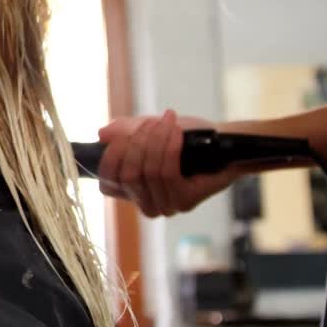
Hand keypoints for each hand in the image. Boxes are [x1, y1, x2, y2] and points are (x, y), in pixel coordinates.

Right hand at [97, 110, 238, 217]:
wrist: (224, 144)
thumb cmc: (185, 138)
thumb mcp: (147, 130)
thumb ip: (123, 132)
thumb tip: (102, 135)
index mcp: (132, 191)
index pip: (107, 182)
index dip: (110, 158)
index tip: (121, 135)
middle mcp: (147, 203)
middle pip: (128, 175)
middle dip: (137, 143)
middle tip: (151, 122)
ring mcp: (166, 205)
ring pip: (149, 172)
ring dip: (156, 141)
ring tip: (167, 122)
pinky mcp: (185, 201)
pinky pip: (168, 172)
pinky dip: (170, 147)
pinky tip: (175, 132)